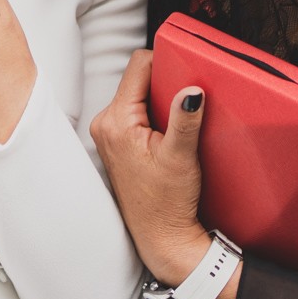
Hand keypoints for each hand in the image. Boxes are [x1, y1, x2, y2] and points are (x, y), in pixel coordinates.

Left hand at [90, 49, 212, 285]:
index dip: (164, 61)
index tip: (186, 67)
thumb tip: (192, 88)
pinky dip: (154, 112)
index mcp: (116, 122)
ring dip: (159, 98)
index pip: (138, 68)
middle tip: (188, 93)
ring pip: (137, 95)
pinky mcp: (116, 142)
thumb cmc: (167, 203)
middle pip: (136, 79)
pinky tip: (171, 127)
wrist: (160, 236)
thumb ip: (185, 119)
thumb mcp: (181, 157)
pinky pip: (135, 111)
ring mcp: (108, 133)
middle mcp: (105, 123)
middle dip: (163, 81)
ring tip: (181, 114)